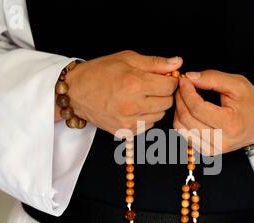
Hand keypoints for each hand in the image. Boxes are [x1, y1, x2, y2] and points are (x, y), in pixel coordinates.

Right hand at [62, 50, 181, 135]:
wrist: (76, 93)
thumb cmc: (99, 72)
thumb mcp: (127, 59)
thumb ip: (155, 63)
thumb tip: (177, 63)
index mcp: (135, 84)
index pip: (170, 86)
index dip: (170, 80)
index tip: (163, 77)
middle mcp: (133, 105)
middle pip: (167, 102)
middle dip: (163, 93)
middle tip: (151, 86)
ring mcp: (129, 121)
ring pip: (159, 116)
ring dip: (155, 106)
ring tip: (141, 97)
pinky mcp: (125, 132)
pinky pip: (147, 126)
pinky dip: (145, 117)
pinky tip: (134, 108)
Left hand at [173, 70, 253, 154]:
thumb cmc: (252, 103)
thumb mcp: (237, 84)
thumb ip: (213, 78)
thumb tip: (190, 77)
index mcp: (230, 124)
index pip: (197, 108)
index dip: (186, 92)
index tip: (184, 80)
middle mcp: (221, 141)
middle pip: (187, 119)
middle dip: (180, 99)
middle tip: (182, 86)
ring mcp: (214, 149)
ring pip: (181, 129)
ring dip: (179, 110)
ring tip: (185, 97)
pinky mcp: (208, 152)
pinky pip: (185, 136)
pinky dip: (182, 121)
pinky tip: (189, 111)